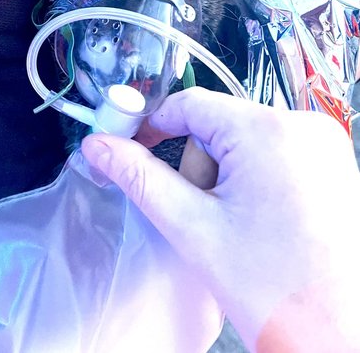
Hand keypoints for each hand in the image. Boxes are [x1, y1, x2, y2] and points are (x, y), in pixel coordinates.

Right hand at [81, 88, 359, 352]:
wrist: (342, 336)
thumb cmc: (275, 290)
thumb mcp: (194, 228)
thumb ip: (140, 178)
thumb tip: (99, 146)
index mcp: (267, 131)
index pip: (190, 103)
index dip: (152, 124)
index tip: (132, 148)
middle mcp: (302, 124)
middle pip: (220, 124)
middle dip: (200, 166)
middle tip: (207, 217)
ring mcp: (324, 142)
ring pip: (246, 138)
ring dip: (228, 176)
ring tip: (241, 226)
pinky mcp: (333, 161)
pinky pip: (275, 150)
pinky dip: (256, 177)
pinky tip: (263, 220)